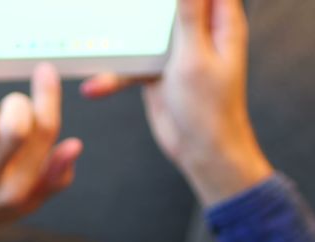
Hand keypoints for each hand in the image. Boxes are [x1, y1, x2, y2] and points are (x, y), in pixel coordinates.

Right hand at [80, 0, 272, 206]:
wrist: (202, 154)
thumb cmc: (210, 110)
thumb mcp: (194, 56)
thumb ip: (189, 12)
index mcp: (221, 22)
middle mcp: (201, 30)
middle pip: (171, 0)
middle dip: (143, 2)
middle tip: (116, 2)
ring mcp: (177, 49)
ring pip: (145, 26)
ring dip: (121, 30)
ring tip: (94, 20)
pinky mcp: (158, 69)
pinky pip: (132, 62)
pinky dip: (115, 73)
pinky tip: (94, 87)